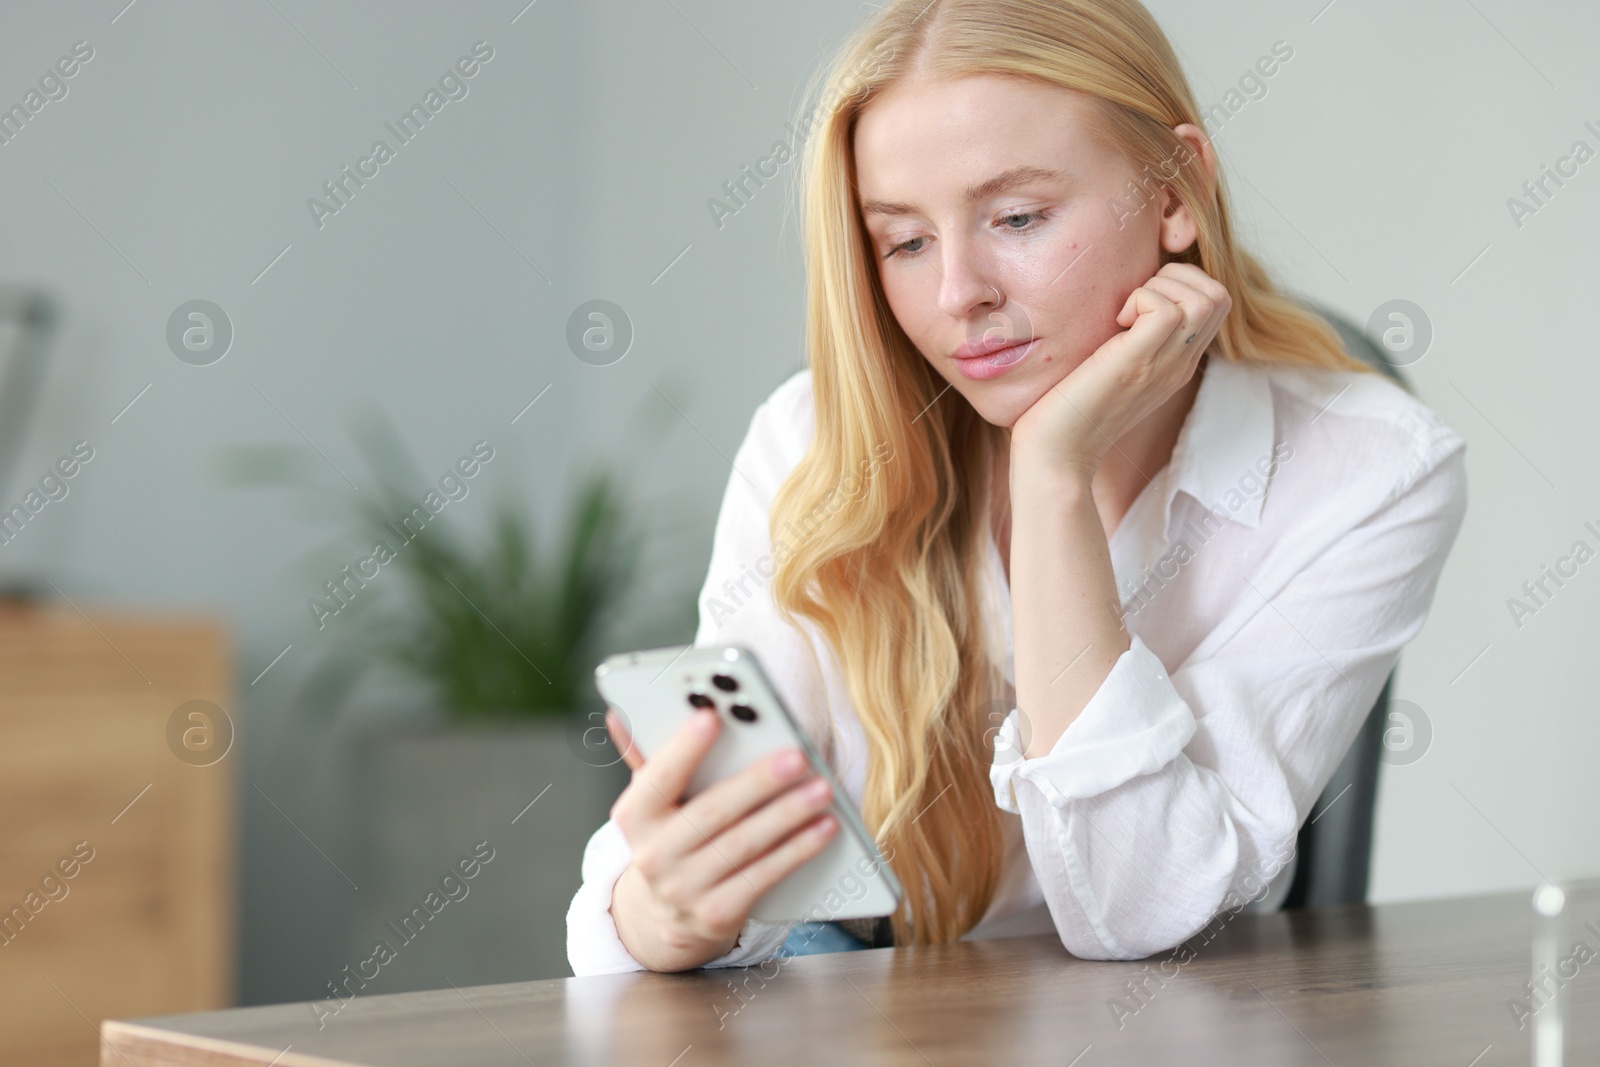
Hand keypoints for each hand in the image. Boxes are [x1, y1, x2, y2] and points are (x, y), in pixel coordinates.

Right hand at [602, 705, 839, 971]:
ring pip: (744, 845)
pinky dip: (798, 850)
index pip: (657, 778)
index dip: (683, 748)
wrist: (667, 915)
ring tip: (822, 789)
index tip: (712, 717)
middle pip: (712, 813)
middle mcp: (653, 856)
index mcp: (633, 817)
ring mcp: (684, 890)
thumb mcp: (652, 802)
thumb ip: (648, 758)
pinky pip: (763, 877)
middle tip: (797, 757)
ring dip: (788, 815)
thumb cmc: (670, 837)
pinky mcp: (716, 914)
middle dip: (759, 783)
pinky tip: (823, 828)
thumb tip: (622, 714)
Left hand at [1011, 262, 1230, 477]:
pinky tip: (1116, 322)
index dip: (1182, 281)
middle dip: (1179, 276)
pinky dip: (1142, 299)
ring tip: (1126, 313)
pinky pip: (1167, 311)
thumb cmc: (1067, 410)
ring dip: (1163, 286)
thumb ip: (1128, 339)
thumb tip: (1118, 304)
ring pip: (1206, 298)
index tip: (1138, 299)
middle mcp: (1178, 364)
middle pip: (1220, 296)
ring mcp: (1163, 366)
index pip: (1215, 304)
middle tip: (1135, 299)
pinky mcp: (1137, 364)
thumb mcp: (1111, 367)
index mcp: (1176, 363)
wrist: (1055, 456)